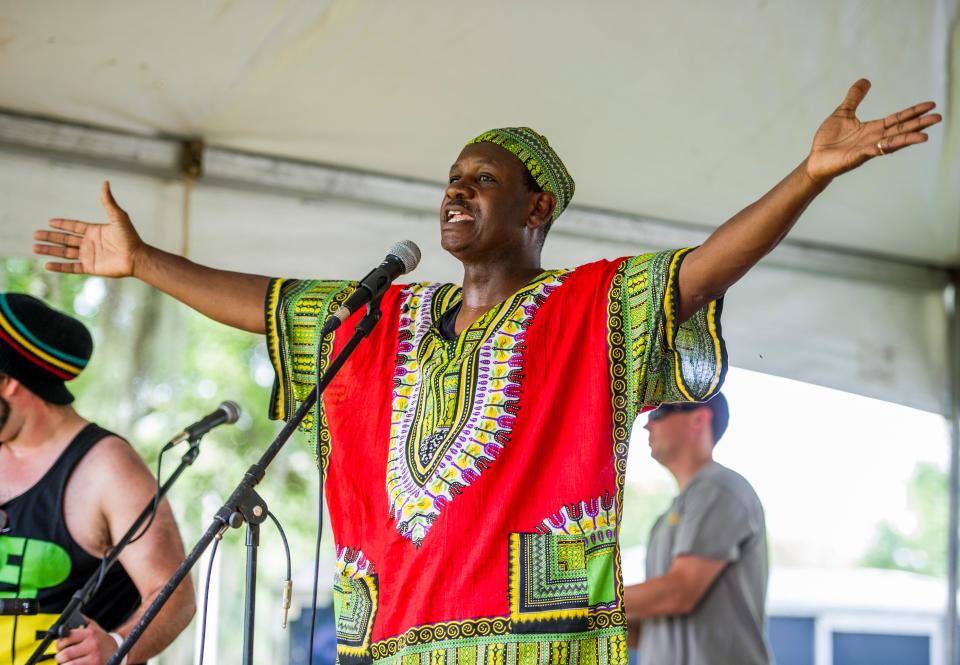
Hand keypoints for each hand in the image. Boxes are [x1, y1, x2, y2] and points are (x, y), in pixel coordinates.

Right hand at [34, 181, 144, 276]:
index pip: (74, 226)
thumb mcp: (118, 216)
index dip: (62, 224)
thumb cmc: (129, 237)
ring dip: (50, 250)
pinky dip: (59, 266)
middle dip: (50, 237)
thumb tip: (105, 182)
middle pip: (65, 239)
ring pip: (64, 253)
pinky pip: (71, 267)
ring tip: (34, 248)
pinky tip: (47, 264)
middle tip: (35, 235)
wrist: (136, 257)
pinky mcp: (90, 267)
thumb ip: (108, 201)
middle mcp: (90, 243)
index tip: (50, 222)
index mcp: (94, 231)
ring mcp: (89, 255)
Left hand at [55, 619, 119, 664]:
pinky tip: (75, 664)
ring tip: (68, 661)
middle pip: (65, 654)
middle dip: (60, 657)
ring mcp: (93, 658)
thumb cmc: (101, 639)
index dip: (60, 643)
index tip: (61, 646)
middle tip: (62, 656)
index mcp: (90, 633)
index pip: (66, 638)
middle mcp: (92, 645)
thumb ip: (80, 621)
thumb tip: (65, 620)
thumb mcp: (93, 627)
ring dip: (64, 664)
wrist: (118, 649)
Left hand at [805, 79, 940, 183]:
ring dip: (906, 140)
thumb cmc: (829, 140)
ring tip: (924, 137)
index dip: (913, 112)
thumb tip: (865, 80)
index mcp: (872, 129)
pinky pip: (867, 153)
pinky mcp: (854, 158)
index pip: (897, 119)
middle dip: (918, 124)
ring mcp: (865, 150)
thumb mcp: (842, 113)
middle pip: (900, 130)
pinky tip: (884, 147)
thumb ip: (854, 98)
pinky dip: (876, 150)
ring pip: (890, 143)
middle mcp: (873, 139)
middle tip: (937, 118)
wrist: (815, 159)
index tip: (931, 105)